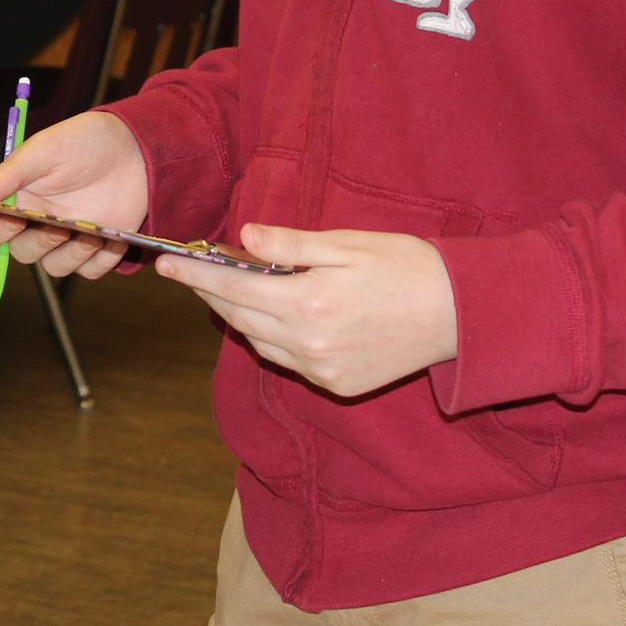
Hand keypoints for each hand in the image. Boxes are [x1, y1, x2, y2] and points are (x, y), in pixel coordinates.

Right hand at [0, 111, 149, 280]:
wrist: (134, 146)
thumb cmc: (84, 141)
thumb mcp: (45, 149)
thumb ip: (11, 173)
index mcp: (16, 200)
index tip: (14, 219)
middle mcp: (37, 223)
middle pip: (21, 254)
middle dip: (39, 242)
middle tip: (60, 226)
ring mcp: (67, 238)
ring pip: (55, 268)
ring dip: (72, 254)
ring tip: (92, 232)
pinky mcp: (96, 248)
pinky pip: (89, 271)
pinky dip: (100, 259)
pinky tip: (110, 237)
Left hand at [166, 225, 458, 397]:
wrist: (460, 315)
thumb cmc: (406, 267)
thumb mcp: (347, 244)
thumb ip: (291, 245)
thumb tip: (242, 239)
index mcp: (308, 303)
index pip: (231, 289)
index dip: (193, 275)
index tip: (165, 263)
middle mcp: (308, 345)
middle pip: (238, 318)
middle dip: (210, 294)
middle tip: (192, 270)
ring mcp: (322, 371)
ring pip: (259, 343)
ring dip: (239, 317)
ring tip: (228, 290)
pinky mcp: (337, 386)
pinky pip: (287, 361)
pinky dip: (270, 339)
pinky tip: (273, 317)